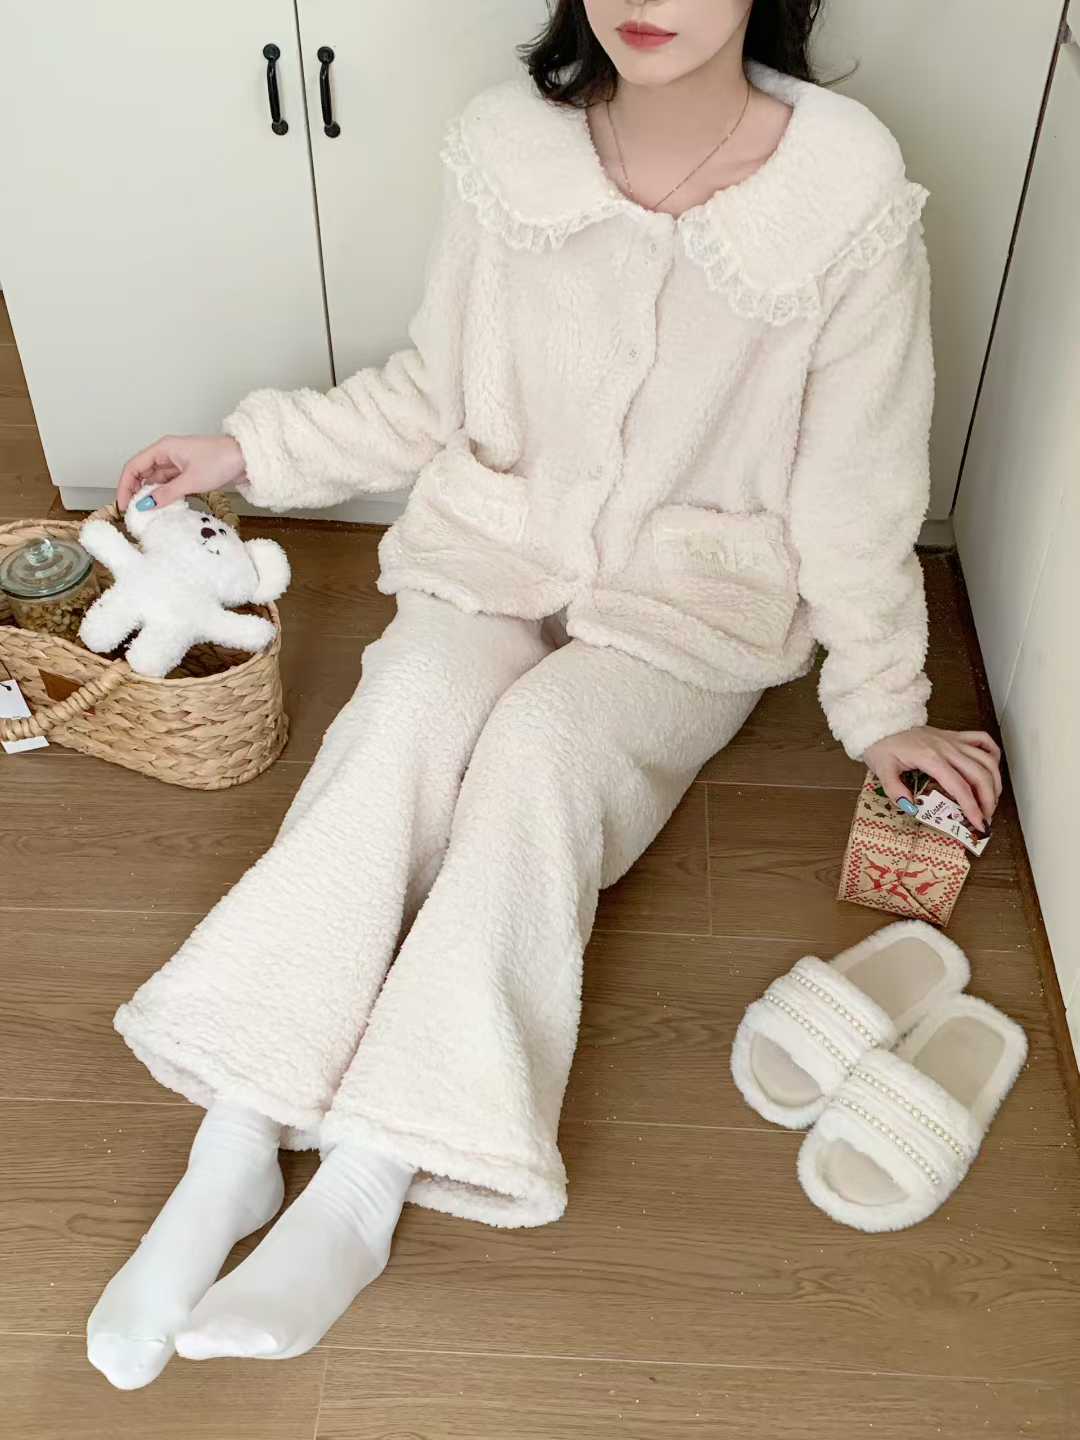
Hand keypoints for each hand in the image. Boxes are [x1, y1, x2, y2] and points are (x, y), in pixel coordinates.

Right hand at [116, 434, 245, 511]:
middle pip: (142, 473)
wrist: (247, 458)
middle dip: (135, 492)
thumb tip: (145, 505)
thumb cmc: (221, 460)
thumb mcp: (191, 481)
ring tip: (146, 514)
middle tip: (133, 513)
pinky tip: (163, 508)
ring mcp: (178, 463)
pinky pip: (169, 485)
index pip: (133, 466)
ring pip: (156, 481)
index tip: (123, 505)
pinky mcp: (188, 473)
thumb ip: (167, 494)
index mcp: (163, 448)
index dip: (124, 486)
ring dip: (150, 495)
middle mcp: (168, 454)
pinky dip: (164, 495)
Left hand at [863, 726, 1001, 832]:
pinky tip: (992, 771)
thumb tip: (912, 808)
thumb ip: (895, 790)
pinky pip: (982, 740)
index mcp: (931, 759)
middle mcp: (947, 748)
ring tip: (991, 800)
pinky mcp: (955, 736)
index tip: (979, 824)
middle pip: (980, 774)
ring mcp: (953, 740)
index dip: (972, 807)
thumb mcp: (882, 770)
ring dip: (995, 781)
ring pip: (986, 759)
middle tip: (986, 817)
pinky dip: (993, 754)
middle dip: (988, 799)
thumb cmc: (882, 746)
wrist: (883, 723)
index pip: (960, 786)